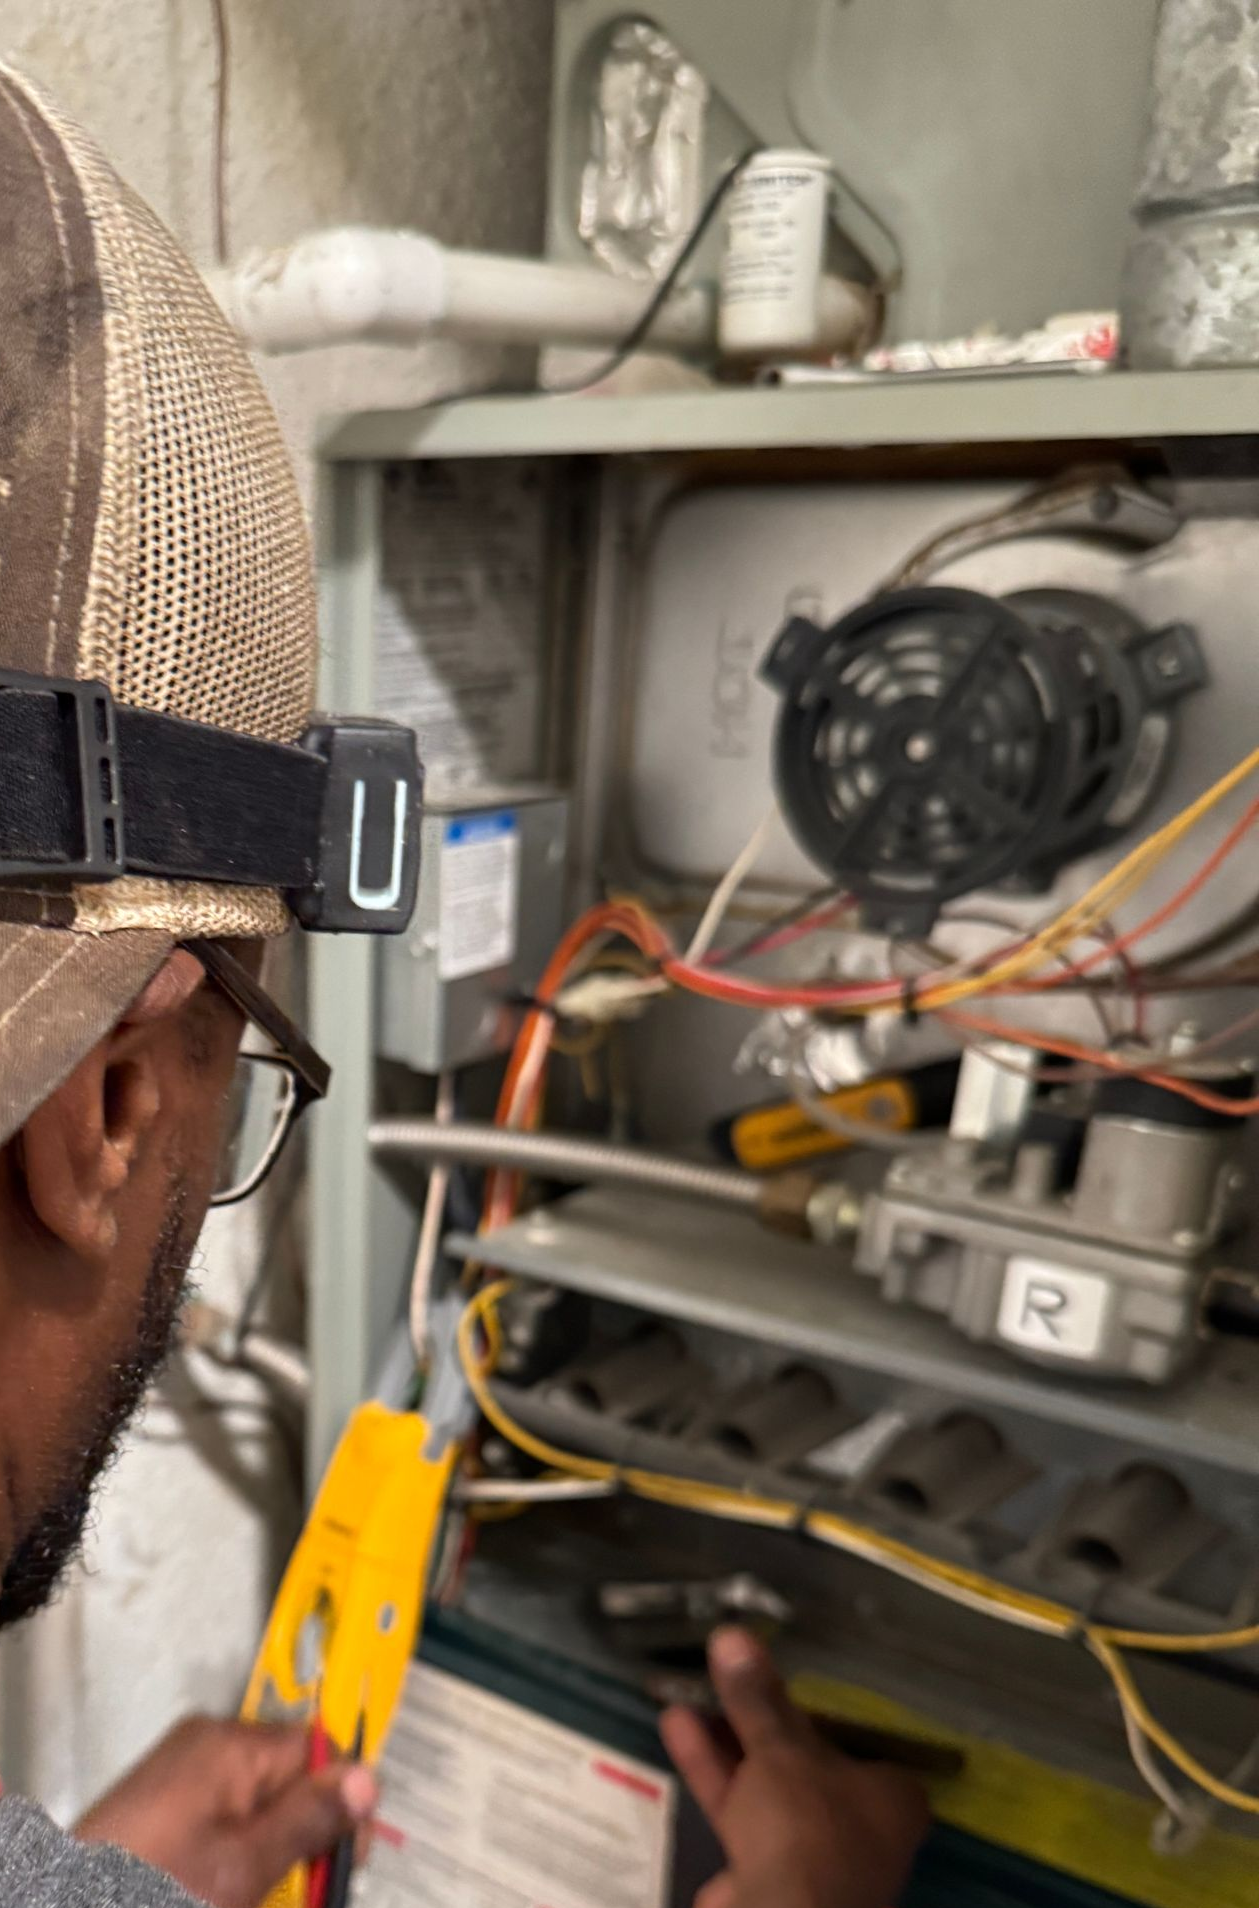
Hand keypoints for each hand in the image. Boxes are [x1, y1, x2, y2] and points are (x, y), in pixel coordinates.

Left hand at [75, 1715, 377, 1907]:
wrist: (62, 1905)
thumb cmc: (150, 1888)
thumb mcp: (243, 1866)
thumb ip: (308, 1818)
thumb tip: (365, 1776)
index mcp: (231, 1743)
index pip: (319, 1745)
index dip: (344, 1797)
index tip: (349, 1849)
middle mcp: (206, 1742)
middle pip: (288, 1774)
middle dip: (303, 1828)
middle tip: (301, 1885)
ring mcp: (179, 1769)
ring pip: (257, 1799)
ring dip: (271, 1845)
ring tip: (256, 1892)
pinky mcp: (162, 1799)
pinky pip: (222, 1812)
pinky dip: (235, 1848)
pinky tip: (225, 1886)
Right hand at [661, 1628, 927, 1907]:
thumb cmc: (806, 1826)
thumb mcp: (783, 1750)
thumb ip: (757, 1699)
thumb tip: (732, 1636)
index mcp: (890, 1796)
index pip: (860, 1734)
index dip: (821, 1700)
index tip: (786, 1664)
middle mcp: (857, 1826)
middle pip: (805, 1755)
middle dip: (762, 1714)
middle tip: (730, 1665)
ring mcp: (809, 1851)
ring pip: (766, 1781)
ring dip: (728, 1736)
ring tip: (693, 1684)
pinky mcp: (765, 1868)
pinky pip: (740, 1807)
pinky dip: (712, 1768)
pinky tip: (678, 1724)